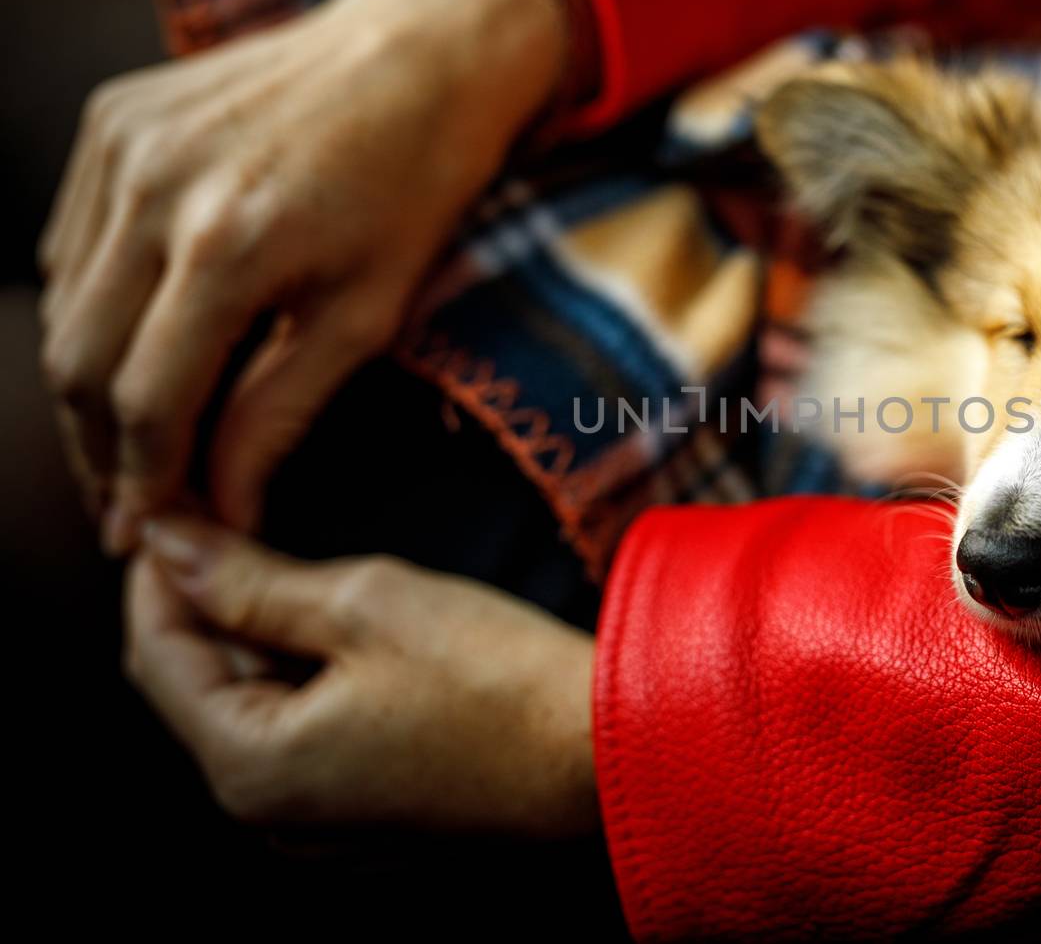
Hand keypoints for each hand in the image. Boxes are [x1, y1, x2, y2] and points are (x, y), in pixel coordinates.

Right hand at [39, 0, 584, 550]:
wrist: (416, 55)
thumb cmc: (415, 191)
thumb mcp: (368, 316)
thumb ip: (279, 415)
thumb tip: (227, 510)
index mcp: (228, 244)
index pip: (146, 401)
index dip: (141, 482)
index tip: (148, 534)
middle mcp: (155, 188)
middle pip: (79, 361)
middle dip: (98, 450)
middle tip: (129, 503)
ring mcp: (123, 143)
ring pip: (62, 303)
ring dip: (88, 384)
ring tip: (133, 441)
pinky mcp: (112, 117)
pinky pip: (72, 239)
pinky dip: (92, 304)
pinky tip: (135, 344)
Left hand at [124, 516, 598, 834]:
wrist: (608, 749)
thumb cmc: (498, 677)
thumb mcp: (366, 603)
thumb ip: (252, 580)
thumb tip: (167, 545)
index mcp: (250, 768)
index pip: (156, 653)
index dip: (159, 569)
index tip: (179, 499)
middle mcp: (270, 810)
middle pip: (197, 685)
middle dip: (205, 600)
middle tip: (230, 513)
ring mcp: (322, 816)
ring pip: (249, 704)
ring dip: (253, 631)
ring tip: (284, 554)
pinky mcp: (370, 804)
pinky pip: (301, 727)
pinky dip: (299, 668)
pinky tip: (333, 615)